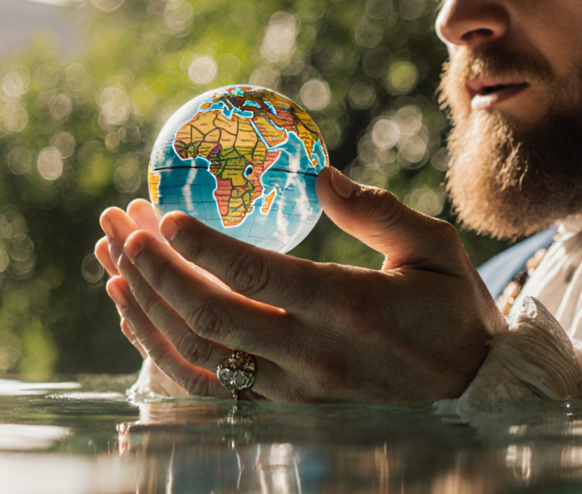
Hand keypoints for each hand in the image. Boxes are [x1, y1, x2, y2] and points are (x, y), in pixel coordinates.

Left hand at [97, 167, 507, 401]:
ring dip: (145, 306)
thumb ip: (377, 212)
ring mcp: (292, 391)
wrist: (471, 395)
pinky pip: (205, 386)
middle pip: (210, 315)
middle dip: (154, 268)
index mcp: (349, 308)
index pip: (257, 276)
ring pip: (197, 355)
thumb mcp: (435, 250)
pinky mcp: (282, 409)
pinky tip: (135, 311)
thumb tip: (320, 172)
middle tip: (120, 226)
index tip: (162, 214)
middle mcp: (312, 356)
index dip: (200, 246)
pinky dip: (160, 350)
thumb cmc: (453, 313)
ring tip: (110, 261)